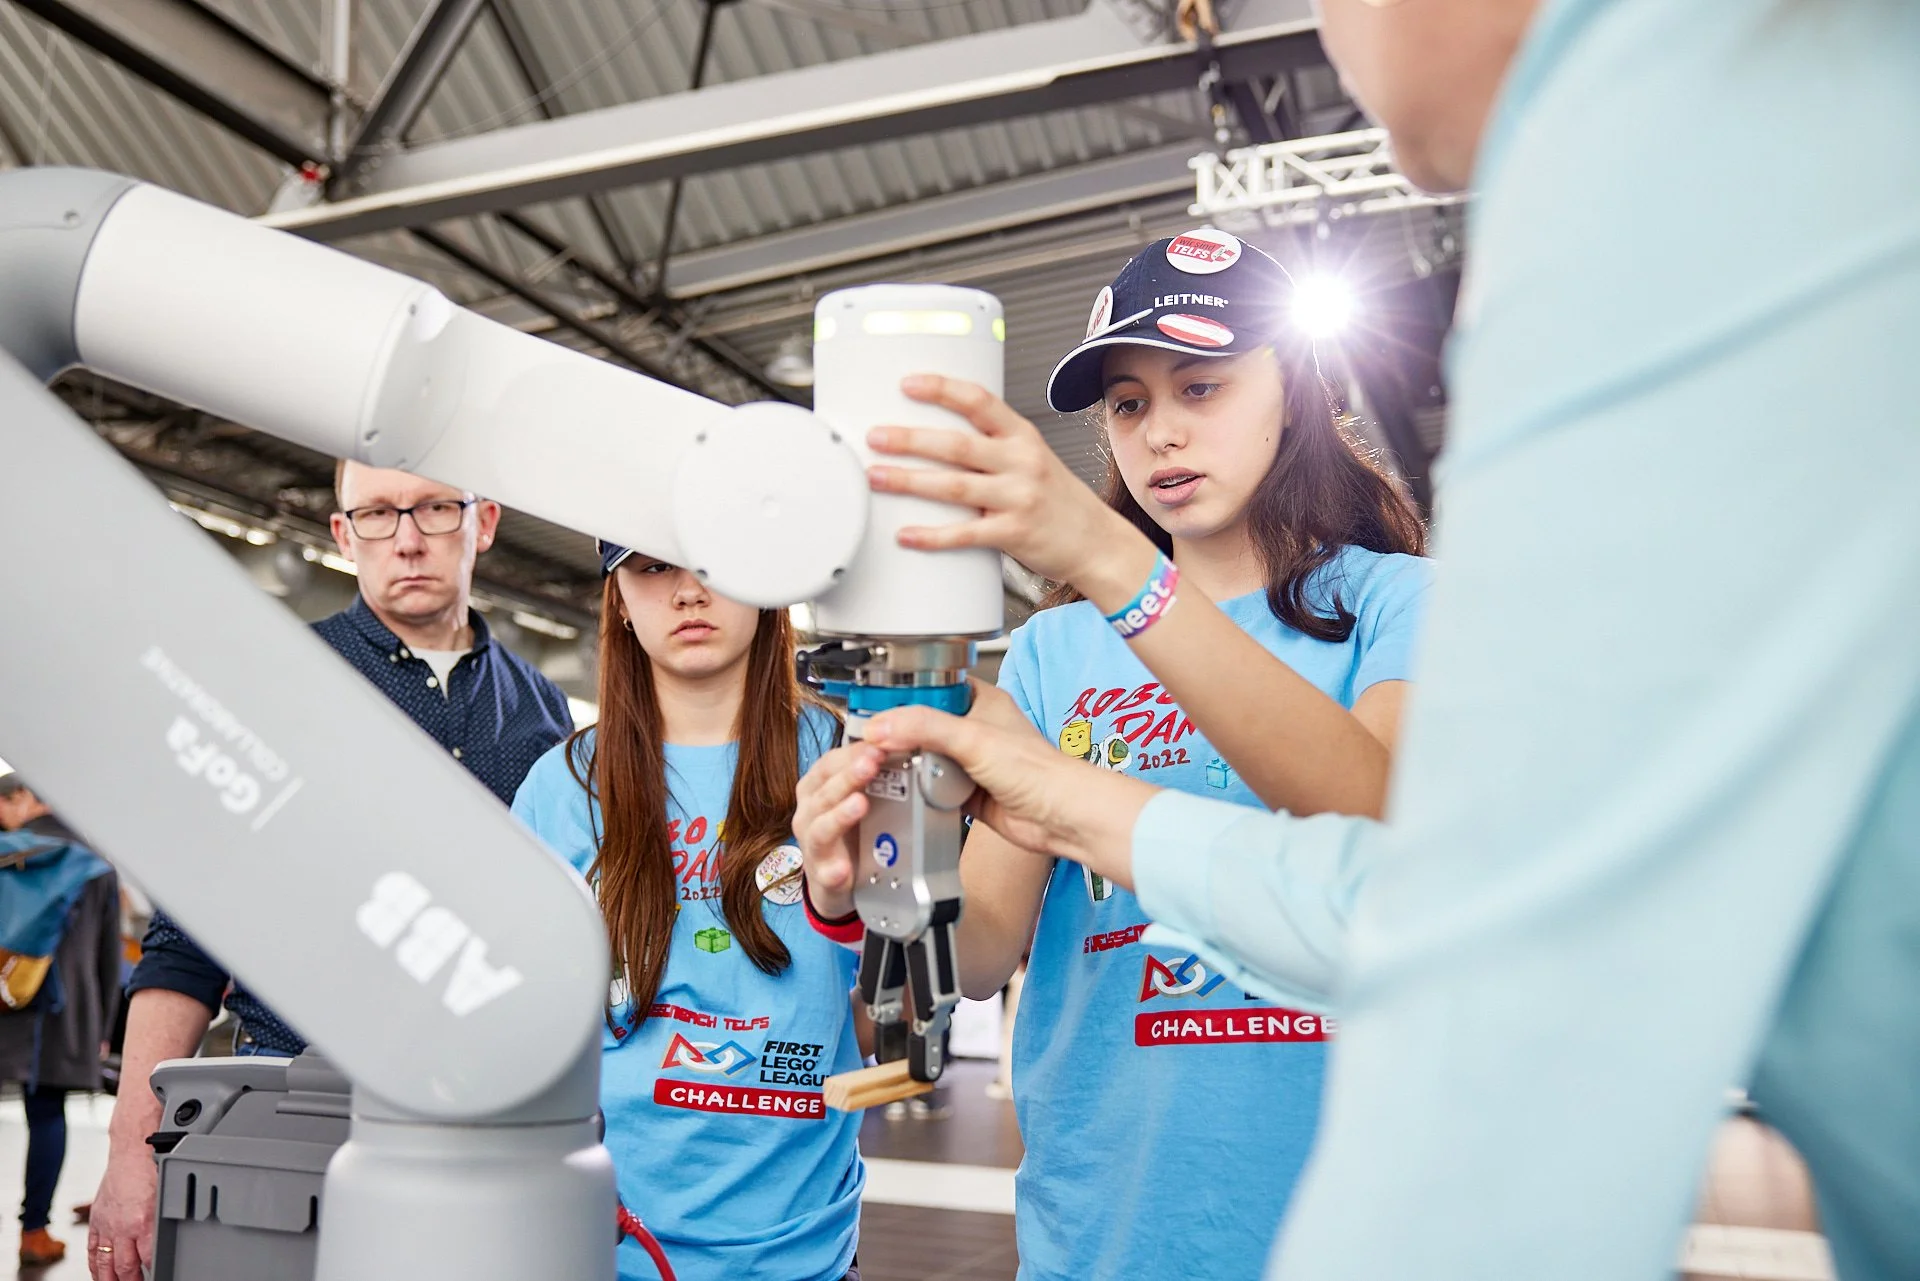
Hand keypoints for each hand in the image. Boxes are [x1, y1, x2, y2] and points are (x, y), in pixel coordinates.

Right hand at [87, 1155, 156, 1280]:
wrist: (131, 1154)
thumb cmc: (151, 1171)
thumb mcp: (166, 1199)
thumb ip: (162, 1223)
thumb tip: (168, 1239)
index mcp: (144, 1222)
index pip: (149, 1258)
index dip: (152, 1272)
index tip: (155, 1276)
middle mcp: (123, 1227)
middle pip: (125, 1267)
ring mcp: (107, 1226)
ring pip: (105, 1263)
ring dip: (110, 1280)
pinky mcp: (96, 1221)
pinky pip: (92, 1250)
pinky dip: (94, 1265)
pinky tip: (97, 1274)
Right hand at [793, 742, 876, 919]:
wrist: (836, 878)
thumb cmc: (849, 829)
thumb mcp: (858, 793)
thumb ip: (871, 769)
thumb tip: (900, 740)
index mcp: (818, 787)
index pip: (830, 763)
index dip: (853, 752)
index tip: (879, 744)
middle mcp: (810, 812)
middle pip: (825, 791)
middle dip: (849, 776)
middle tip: (872, 763)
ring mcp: (814, 845)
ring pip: (822, 828)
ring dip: (840, 815)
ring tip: (860, 805)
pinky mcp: (823, 875)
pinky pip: (826, 873)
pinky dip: (834, 870)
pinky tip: (844, 868)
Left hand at [866, 375, 1148, 593]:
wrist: (1097, 541)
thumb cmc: (1058, 500)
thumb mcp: (1032, 458)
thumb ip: (992, 447)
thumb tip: (933, 436)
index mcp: (1022, 436)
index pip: (979, 401)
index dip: (941, 389)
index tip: (907, 384)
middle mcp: (1022, 462)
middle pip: (957, 444)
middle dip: (911, 438)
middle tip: (876, 436)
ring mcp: (1018, 498)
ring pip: (954, 486)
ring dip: (910, 480)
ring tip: (877, 476)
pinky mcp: (1013, 534)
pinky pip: (965, 534)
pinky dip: (932, 535)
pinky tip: (907, 534)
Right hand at [868, 682, 1155, 880]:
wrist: (1060, 818)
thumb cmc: (1038, 771)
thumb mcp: (973, 739)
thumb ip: (925, 728)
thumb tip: (882, 726)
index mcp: (980, 701)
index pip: (929, 688)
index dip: (901, 697)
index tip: (873, 708)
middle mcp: (973, 729)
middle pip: (920, 726)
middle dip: (898, 737)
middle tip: (871, 744)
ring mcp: (969, 762)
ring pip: (922, 759)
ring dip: (907, 766)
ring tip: (882, 767)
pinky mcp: (966, 793)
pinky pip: (930, 789)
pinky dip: (918, 792)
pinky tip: (904, 792)